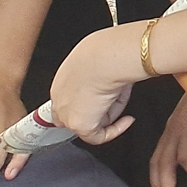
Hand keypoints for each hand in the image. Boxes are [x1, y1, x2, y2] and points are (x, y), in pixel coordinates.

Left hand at [48, 24, 139, 145]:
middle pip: (74, 115)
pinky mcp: (80, 124)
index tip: (103, 99)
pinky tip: (126, 120)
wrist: (110, 56)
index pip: (68, 98)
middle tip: (113, 105)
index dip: (88, 101)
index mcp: (61, 79)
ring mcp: (67, 113)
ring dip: (109, 114)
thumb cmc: (107, 50)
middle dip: (94, 112)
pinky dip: (115, 130)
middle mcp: (59, 97)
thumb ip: (99, 72)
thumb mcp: (100, 58)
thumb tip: (110, 78)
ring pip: (89, 123)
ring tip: (122, 97)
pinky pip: (98, 136)